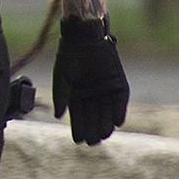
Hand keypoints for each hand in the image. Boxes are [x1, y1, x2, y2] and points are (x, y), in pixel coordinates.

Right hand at [52, 17, 128, 144]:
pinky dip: (119, 111)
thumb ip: (61, 96)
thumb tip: (57, 117)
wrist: (84, 37)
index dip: (79, 128)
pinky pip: (120, 100)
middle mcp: (93, 95)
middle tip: (93, 142)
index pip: (79, 117)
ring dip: (106, 124)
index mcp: (78, 96)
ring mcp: (107, 89)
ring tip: (104, 135)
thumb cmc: (69, 56)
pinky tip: (117, 122)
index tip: (78, 140)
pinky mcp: (119, 83)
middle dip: (93, 129)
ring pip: (107, 111)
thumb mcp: (62, 78)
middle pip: (94, 117)